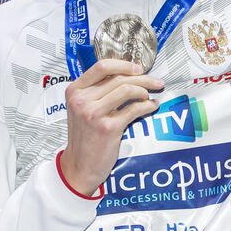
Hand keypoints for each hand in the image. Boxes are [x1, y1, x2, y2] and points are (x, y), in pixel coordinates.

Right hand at [59, 59, 164, 195]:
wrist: (79, 166)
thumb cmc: (84, 137)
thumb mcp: (81, 109)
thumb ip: (97, 92)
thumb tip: (126, 76)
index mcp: (74, 90)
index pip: (102, 66)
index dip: (124, 65)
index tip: (139, 68)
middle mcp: (82, 100)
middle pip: (119, 78)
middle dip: (143, 78)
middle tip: (156, 82)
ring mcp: (93, 113)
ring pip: (127, 90)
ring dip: (144, 91)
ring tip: (150, 96)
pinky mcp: (107, 128)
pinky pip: (133, 109)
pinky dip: (147, 106)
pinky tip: (152, 107)